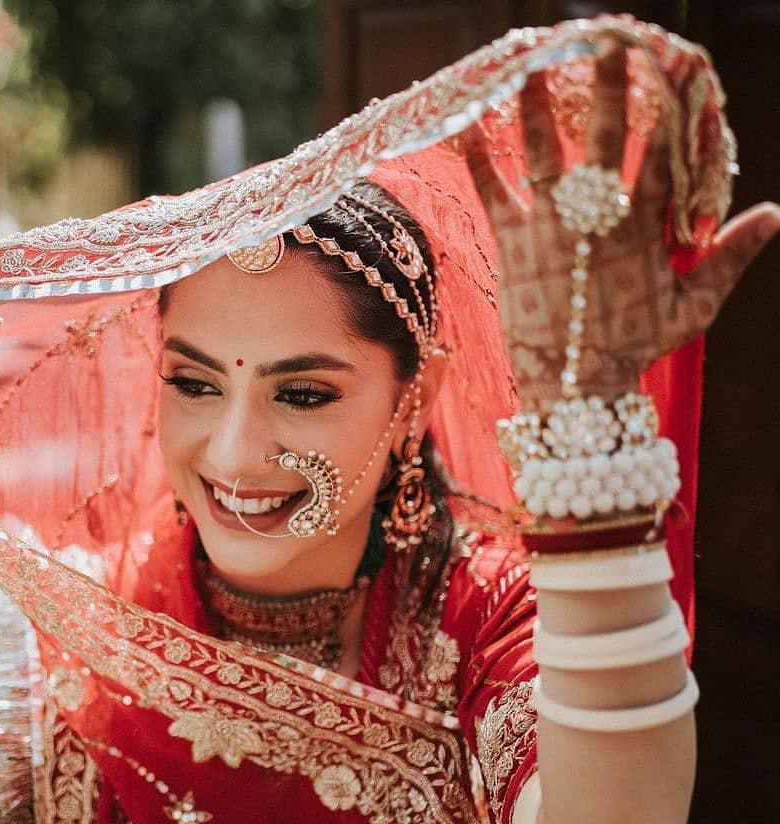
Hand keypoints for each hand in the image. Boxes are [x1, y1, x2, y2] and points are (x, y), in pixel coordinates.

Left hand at [463, 46, 779, 408]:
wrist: (576, 391)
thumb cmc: (636, 350)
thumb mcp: (693, 306)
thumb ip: (730, 257)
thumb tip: (775, 214)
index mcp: (644, 226)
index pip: (658, 150)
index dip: (659, 104)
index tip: (659, 62)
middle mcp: (597, 217)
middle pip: (603, 137)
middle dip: (605, 87)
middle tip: (604, 40)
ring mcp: (552, 228)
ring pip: (543, 152)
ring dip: (534, 105)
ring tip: (527, 63)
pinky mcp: (515, 245)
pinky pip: (493, 191)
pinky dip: (480, 157)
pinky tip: (466, 122)